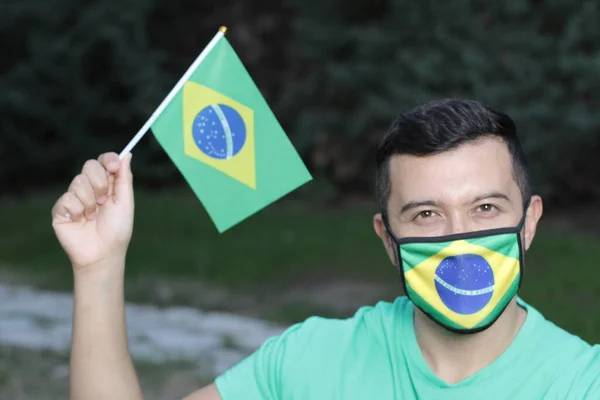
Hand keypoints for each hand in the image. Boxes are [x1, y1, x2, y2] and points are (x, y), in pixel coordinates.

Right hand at [51, 152, 133, 272]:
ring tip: (93, 216)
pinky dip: (78, 210)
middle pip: (89, 165)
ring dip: (90, 201)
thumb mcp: (125, 202)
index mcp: (107, 185)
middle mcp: (90, 188)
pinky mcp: (60, 209)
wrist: (103, 253)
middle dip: (100, 182)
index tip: (114, 167)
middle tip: (104, 200)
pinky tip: (81, 221)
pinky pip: (67, 198)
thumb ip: (124, 178)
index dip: (108, 159)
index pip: (104, 161)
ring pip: (78, 182)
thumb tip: (127, 154)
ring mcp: (74, 197)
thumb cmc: (117, 230)